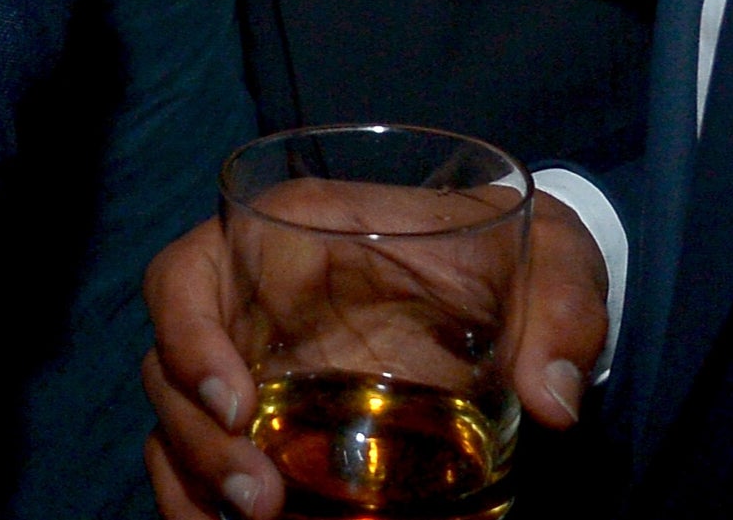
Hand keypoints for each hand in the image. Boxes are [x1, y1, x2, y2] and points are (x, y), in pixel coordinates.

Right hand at [138, 193, 607, 519]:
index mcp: (294, 239)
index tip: (237, 406)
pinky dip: (204, 507)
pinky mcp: (275, 431)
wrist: (517, 297)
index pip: (189, 272)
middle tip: (261, 500)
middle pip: (168, 365)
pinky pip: (204, 469)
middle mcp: (255, 306)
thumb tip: (553, 402)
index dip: (187, 335)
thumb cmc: (515, 258)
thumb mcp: (554, 261)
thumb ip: (564, 310)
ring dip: (196, 482)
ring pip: (176, 426)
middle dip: (195, 439)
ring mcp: (258, 372)